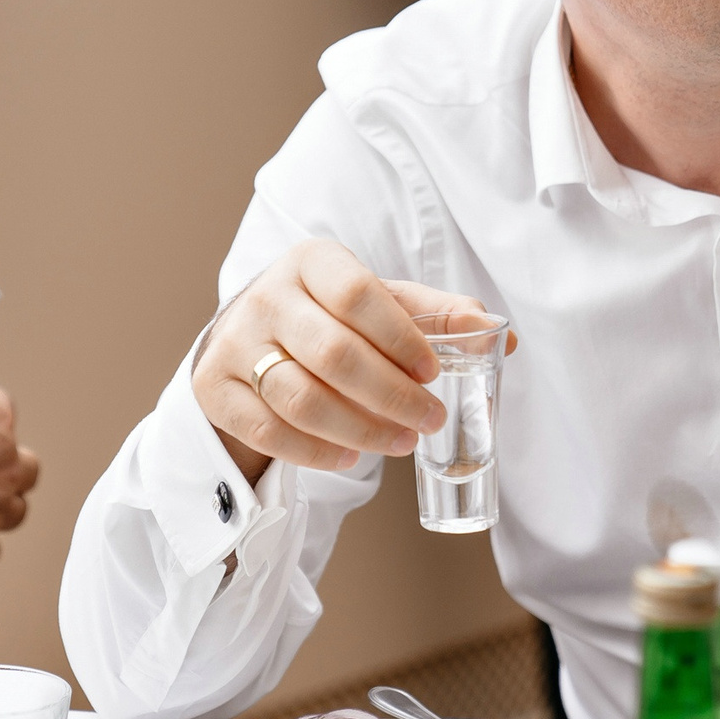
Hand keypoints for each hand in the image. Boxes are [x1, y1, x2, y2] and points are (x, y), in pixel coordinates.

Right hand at [192, 239, 500, 482]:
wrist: (252, 339)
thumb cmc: (331, 319)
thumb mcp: (381, 304)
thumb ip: (439, 317)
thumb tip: (503, 336)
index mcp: (311, 263)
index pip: (358, 295)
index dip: (401, 339)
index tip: (434, 373)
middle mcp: (266, 297)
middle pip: (333, 353)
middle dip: (391, 396)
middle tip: (430, 420)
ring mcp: (235, 344)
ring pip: (300, 398)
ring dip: (360, 428)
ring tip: (400, 442)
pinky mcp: (215, 389)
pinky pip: (269, 430)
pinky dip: (316, 450)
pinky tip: (352, 455)